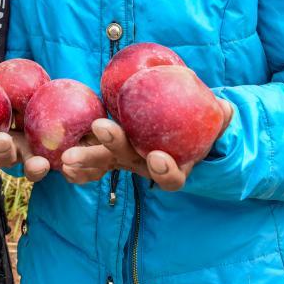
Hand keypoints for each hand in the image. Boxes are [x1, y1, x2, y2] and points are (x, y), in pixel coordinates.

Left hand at [60, 99, 233, 190]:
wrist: (179, 130)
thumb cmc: (201, 124)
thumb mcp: (216, 119)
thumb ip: (220, 115)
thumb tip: (224, 108)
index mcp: (173, 164)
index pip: (170, 176)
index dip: (165, 171)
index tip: (158, 158)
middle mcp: (145, 165)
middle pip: (129, 162)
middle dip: (112, 148)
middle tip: (100, 130)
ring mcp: (124, 159)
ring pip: (104, 162)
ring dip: (86, 158)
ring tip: (67, 156)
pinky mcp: (107, 150)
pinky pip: (90, 159)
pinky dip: (77, 164)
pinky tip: (60, 161)